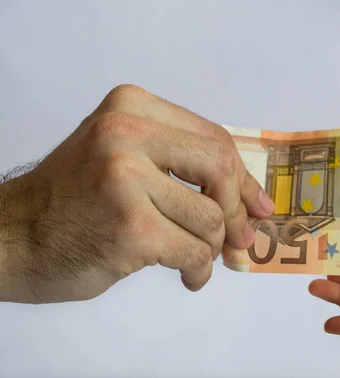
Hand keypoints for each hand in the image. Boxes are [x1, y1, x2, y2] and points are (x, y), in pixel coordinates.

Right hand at [0, 84, 273, 302]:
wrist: (11, 237)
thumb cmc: (74, 200)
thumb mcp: (124, 159)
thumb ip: (184, 167)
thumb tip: (256, 203)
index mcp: (132, 108)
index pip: (214, 139)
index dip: (243, 177)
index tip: (259, 207)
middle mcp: (127, 133)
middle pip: (219, 168)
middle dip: (237, 210)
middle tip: (239, 239)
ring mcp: (127, 180)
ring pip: (210, 218)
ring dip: (211, 247)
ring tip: (193, 258)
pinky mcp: (131, 228)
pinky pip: (194, 252)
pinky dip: (198, 270)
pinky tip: (187, 276)